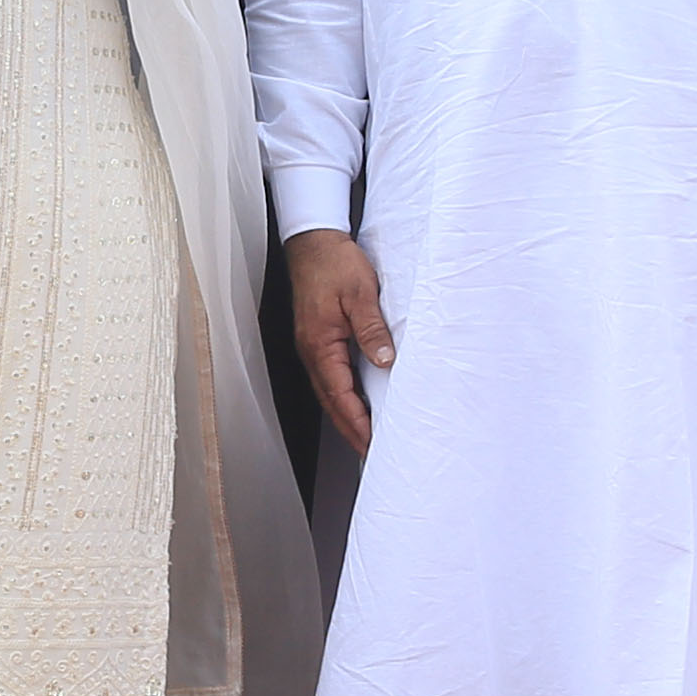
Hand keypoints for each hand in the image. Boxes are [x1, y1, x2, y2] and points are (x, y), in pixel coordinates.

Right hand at [284, 226, 394, 448]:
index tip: (373, 441)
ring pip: (329, 392)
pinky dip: (343, 397)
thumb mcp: (360, 294)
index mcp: (320, 344)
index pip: (340, 395)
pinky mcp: (317, 340)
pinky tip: (356, 403)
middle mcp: (312, 351)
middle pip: (331, 402)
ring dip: (346, 417)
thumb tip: (384, 361)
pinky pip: (330, 378)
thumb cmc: (333, 263)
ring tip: (366, 436)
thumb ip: (372, 330)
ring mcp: (312, 347)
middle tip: (371, 452)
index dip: (358, 421)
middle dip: (351, 430)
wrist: (313, 242)